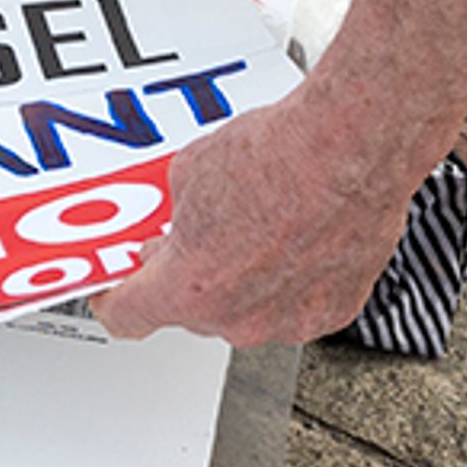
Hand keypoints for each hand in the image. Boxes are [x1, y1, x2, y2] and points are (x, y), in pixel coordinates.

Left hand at [97, 90, 427, 346]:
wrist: (349, 147)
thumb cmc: (282, 156)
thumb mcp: (191, 171)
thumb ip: (177, 211)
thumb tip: (183, 212)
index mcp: (190, 287)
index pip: (130, 317)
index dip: (116, 302)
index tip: (116, 293)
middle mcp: (238, 317)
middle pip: (195, 309)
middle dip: (193, 274)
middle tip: (202, 234)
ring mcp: (288, 319)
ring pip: (249, 309)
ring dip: (246, 277)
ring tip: (261, 223)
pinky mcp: (333, 309)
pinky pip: (296, 303)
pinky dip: (293, 279)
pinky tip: (299, 235)